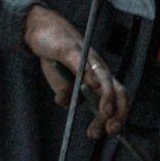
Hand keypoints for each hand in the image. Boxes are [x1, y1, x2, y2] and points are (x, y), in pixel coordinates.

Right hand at [22, 4, 126, 138]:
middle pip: (116, 90)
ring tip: (106, 113)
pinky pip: (81, 61)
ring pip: (104, 77)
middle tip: (110, 129)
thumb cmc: (55, 56)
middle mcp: (98, 68)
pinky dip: (88, 73)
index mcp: (98, 78)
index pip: (116, 98)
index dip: (118, 116)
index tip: (110, 132)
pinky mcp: (70, 49)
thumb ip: (66, 95)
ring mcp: (86, 58)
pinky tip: (92, 84)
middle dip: (117, 111)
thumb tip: (68, 104)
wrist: (41, 28)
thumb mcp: (60, 82)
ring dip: (107, 96)